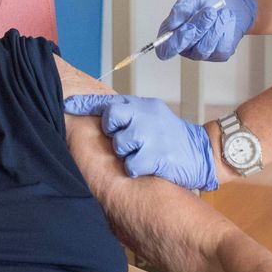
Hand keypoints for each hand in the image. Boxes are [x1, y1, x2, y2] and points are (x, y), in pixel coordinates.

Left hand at [63, 94, 218, 191]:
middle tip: (128, 142)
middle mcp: (147, 115)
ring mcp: (153, 134)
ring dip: (127, 155)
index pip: (109, 101)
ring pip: (120, 145)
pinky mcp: (157, 155)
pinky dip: (136, 170)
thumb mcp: (153, 119)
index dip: (84, 104)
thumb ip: (130, 116)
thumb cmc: (172, 139)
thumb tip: (100, 117)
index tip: (67, 106)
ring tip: (143, 155)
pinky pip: (131, 165)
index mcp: (144, 105)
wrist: (204, 153)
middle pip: (111, 119)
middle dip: (114, 133)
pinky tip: (149, 168)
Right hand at [155, 0, 257, 61]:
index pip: (165, 50)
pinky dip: (226, 30)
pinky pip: (221, 48)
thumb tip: (173, 21)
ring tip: (221, 12)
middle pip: (187, 47)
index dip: (174, 44)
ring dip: (215, 28)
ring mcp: (202, 52)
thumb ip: (182, 7)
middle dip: (200, 27)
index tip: (188, 29)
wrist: (232, 0)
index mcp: (172, 33)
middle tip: (210, 11)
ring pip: (205, 49)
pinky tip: (226, 19)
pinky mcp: (219, 54)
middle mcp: (185, 46)